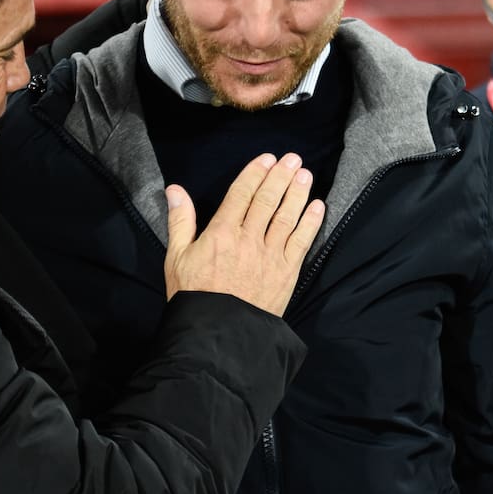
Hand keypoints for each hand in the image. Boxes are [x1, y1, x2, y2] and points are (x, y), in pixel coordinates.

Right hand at [164, 153, 323, 316]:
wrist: (216, 335)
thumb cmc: (193, 296)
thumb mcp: (176, 257)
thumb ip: (180, 220)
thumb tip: (175, 190)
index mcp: (221, 233)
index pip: (242, 193)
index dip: (255, 173)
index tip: (267, 158)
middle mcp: (249, 239)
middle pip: (268, 199)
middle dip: (281, 176)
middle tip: (292, 158)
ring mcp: (270, 255)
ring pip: (287, 216)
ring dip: (297, 193)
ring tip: (305, 174)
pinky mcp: (287, 272)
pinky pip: (302, 241)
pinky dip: (311, 222)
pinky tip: (317, 206)